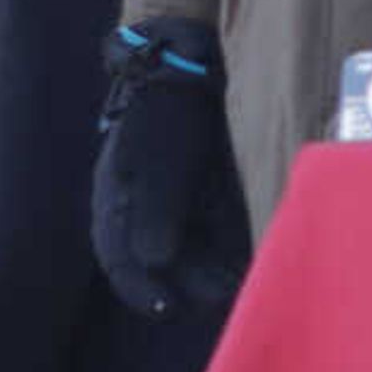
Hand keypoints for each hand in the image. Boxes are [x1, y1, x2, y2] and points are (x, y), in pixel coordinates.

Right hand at [90, 17, 248, 315]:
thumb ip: (156, 210)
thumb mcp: (155, 161)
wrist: (192, 63)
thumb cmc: (165, 113)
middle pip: (162, 263)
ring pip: (192, 253)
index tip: (166, 309)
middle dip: (190, 283)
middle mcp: (146, 210)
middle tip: (221, 297)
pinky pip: (217, 234)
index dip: (140, 290)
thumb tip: (155, 262)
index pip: (120, 259)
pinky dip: (231, 250)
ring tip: (241, 284)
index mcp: (118, 203)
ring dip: (213, 273)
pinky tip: (254, 258)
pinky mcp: (209, 195)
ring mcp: (178, 203)